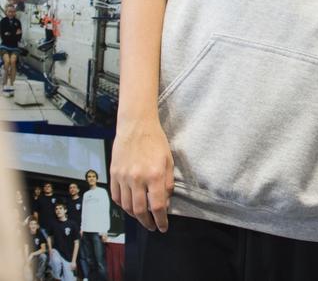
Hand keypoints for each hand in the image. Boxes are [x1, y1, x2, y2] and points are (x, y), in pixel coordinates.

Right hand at [110, 116, 174, 231]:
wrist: (136, 126)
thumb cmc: (156, 142)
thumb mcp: (169, 160)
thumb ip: (167, 183)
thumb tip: (165, 203)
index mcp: (154, 175)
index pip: (157, 206)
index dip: (160, 220)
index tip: (163, 227)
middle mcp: (137, 178)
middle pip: (139, 210)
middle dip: (147, 222)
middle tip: (152, 226)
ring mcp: (123, 177)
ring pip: (126, 206)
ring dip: (134, 216)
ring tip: (142, 217)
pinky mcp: (113, 174)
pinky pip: (116, 197)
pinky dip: (122, 205)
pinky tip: (129, 206)